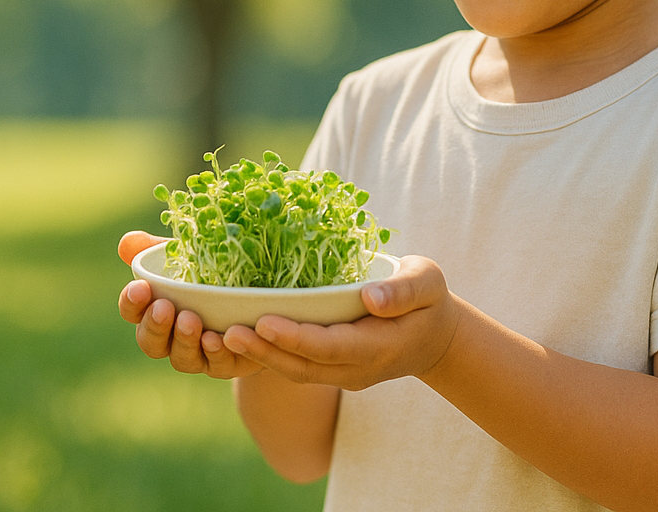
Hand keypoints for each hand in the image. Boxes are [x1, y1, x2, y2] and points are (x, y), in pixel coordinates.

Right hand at [116, 230, 263, 378]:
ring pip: (181, 357)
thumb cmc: (216, 274)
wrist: (261, 299)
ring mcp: (197, 354)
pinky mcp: (226, 364)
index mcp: (156, 309)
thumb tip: (128, 241)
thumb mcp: (191, 255)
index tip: (139, 287)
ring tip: (191, 321)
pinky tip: (217, 338)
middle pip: (150, 341)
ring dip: (184, 340)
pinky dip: (215, 352)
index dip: (131, 302)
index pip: (133, 311)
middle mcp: (171, 337)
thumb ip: (159, 249)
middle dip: (155, 326)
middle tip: (164, 308)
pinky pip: (217, 364)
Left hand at [222, 255, 461, 390]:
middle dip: (265, 351)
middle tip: (226, 333)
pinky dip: (268, 355)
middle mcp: (356, 369)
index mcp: (379, 346)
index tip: (264, 321)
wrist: (435, 339)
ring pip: (295, 371)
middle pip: (303, 366)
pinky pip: (297, 367)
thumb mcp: (428, 283)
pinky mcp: (331, 370)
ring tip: (222, 336)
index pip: (331, 346)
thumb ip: (404, 291)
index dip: (296, 337)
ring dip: (260, 356)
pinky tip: (241, 339)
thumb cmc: (429, 301)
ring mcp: (342, 375)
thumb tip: (370, 299)